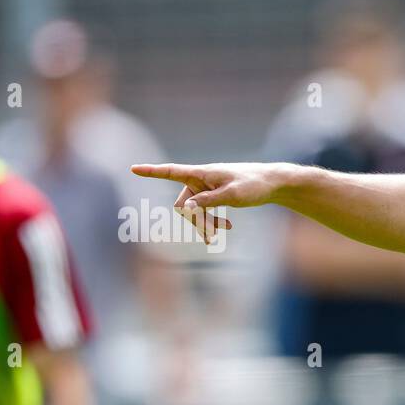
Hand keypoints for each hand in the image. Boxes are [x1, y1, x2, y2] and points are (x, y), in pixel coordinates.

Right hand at [130, 162, 285, 242]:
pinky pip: (203, 210)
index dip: (152, 172)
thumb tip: (186, 208)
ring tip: (223, 231)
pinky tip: (228, 227)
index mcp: (201, 173)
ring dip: (205, 223)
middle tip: (213, 236)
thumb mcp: (232, 195)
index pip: (171, 171)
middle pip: (183, 204)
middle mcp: (199, 179)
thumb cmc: (253, 185)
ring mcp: (205, 187)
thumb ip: (208, 201)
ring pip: (194, 211)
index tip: (133, 169)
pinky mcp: (213, 195)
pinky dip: (212, 220)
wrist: (271, 183)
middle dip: (195, 220)